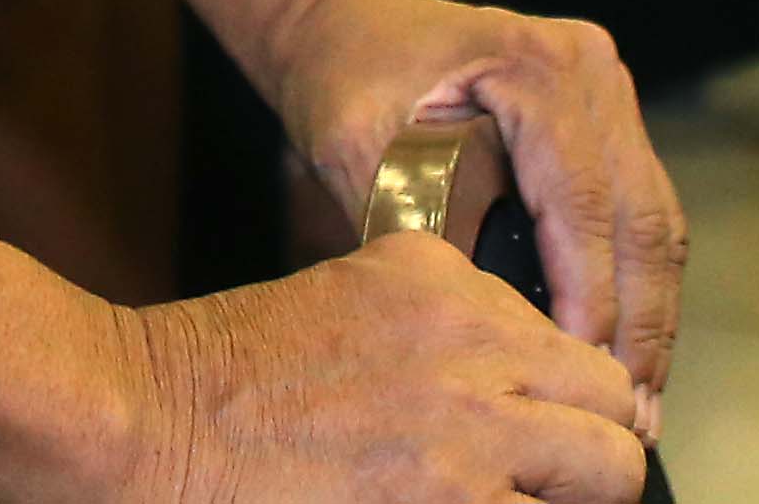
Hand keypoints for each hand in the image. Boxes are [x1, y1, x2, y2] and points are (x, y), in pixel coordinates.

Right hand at [120, 233, 651, 503]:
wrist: (146, 416)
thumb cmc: (222, 376)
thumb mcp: (348, 300)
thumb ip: (438, 324)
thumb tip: (508, 383)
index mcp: (444, 277)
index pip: (568, 337)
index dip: (560, 398)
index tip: (539, 433)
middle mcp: (474, 338)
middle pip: (613, 398)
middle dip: (591, 447)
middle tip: (548, 485)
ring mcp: (473, 426)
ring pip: (611, 469)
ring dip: (572, 495)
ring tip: (512, 502)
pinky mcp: (459, 501)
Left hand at [249, 0, 684, 426]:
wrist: (347, 25)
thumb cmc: (347, 78)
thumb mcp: (360, 150)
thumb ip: (417, 227)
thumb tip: (485, 328)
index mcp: (532, 64)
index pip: (583, 202)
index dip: (591, 297)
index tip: (582, 371)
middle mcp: (588, 69)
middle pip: (640, 217)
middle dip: (639, 326)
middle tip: (629, 415)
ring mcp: (609, 90)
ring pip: (656, 223)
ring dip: (653, 318)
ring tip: (639, 404)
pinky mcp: (611, 120)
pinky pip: (642, 213)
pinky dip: (641, 287)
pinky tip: (629, 354)